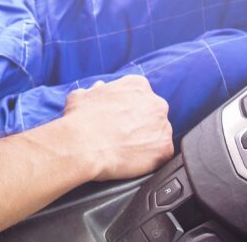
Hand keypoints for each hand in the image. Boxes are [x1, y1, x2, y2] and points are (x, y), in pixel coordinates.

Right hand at [60, 75, 175, 180]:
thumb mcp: (83, 95)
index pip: (141, 96)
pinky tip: (134, 161)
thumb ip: (96, 90)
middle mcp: (155, 103)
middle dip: (142, 124)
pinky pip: (162, 155)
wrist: (83, 143)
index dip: (130, 110)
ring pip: (159, 135)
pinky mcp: (164, 149)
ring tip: (127, 151)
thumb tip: (99, 88)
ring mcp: (162, 126)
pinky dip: (151, 160)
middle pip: (154, 114)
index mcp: (138, 85)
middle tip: (125, 136)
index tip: (121, 120)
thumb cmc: (81, 118)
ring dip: (147, 142)